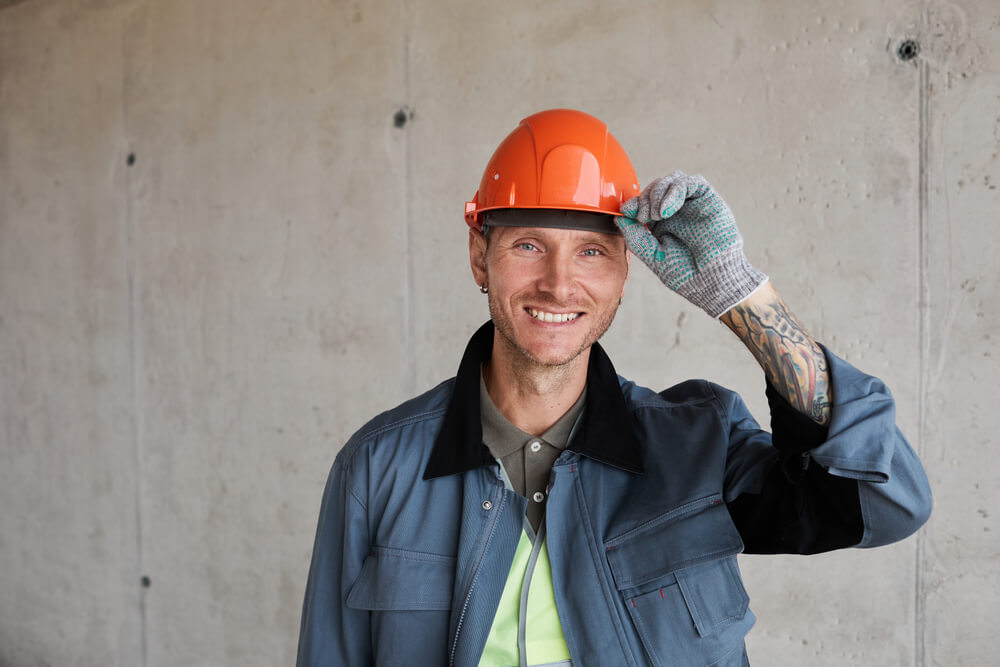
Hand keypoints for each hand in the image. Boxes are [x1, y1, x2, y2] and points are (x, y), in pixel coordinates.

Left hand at [614, 171, 767, 317]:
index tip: (626, 211)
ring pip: (672, 180)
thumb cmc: (686, 273)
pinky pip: (691, 183)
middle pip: (656, 187)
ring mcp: (692, 204)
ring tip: (656, 215)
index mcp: (662, 223)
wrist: (712, 282)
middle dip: (645, 199)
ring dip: (657, 194)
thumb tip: (620, 218)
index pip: (645, 202)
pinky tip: (666, 210)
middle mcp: (677, 210)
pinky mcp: (708, 200)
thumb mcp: (654, 256)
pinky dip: (674, 191)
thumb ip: (636, 238)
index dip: (634, 203)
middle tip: (644, 218)